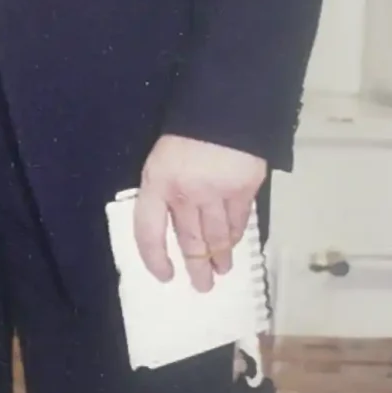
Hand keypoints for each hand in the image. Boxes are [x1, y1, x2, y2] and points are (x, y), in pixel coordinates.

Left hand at [133, 133, 266, 293]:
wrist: (225, 105)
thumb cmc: (186, 132)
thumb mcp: (161, 159)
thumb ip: (164, 189)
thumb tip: (172, 222)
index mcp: (157, 182)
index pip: (148, 232)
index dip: (154, 258)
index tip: (164, 275)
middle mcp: (184, 194)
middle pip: (188, 240)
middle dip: (195, 267)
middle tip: (201, 287)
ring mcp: (216, 193)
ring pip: (216, 237)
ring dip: (219, 258)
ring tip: (221, 272)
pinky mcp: (243, 190)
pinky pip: (238, 222)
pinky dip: (236, 237)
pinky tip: (235, 245)